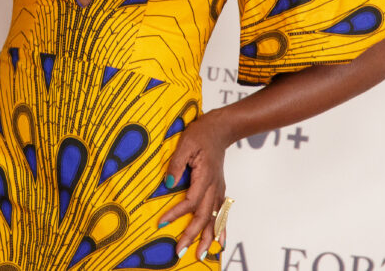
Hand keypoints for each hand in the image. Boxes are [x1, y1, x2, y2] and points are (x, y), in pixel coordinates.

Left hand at [158, 111, 230, 260]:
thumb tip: (168, 184)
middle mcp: (214, 186)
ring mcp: (218, 189)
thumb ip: (176, 163)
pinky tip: (220, 242)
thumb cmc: (201, 134)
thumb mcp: (185, 143)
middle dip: (192, 234)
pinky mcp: (219, 190)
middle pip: (204, 215)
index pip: (190, 200)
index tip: (162, 221)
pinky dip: (221, 229)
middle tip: (179, 250)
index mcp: (205, 175)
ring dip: (208, 237)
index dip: (177, 213)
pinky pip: (222, 213)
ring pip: (214, 218)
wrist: (220, 129)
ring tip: (200, 254)